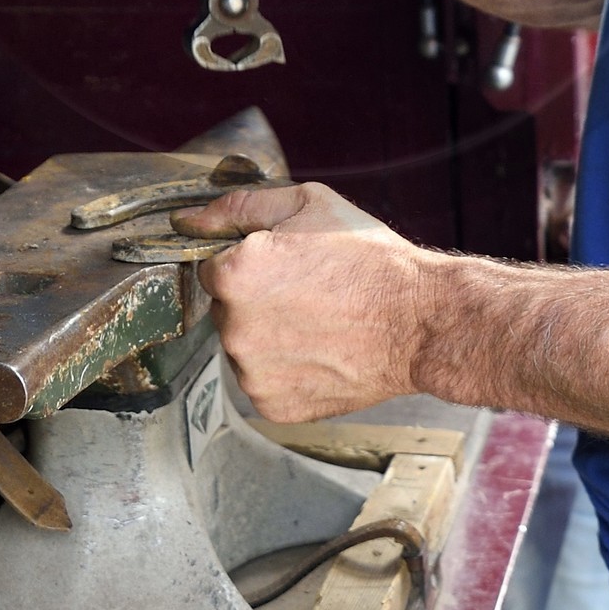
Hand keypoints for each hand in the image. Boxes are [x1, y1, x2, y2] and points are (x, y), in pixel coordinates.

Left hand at [170, 180, 431, 419]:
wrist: (419, 321)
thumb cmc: (368, 259)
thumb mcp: (307, 205)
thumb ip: (238, 207)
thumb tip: (190, 219)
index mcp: (235, 274)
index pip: (213, 267)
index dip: (250, 263)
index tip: (286, 266)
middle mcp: (233, 328)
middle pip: (225, 310)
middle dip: (256, 300)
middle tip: (308, 292)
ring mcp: (252, 372)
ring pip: (244, 346)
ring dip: (268, 335)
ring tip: (318, 322)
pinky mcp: (272, 404)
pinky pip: (264, 380)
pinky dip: (285, 369)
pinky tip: (320, 350)